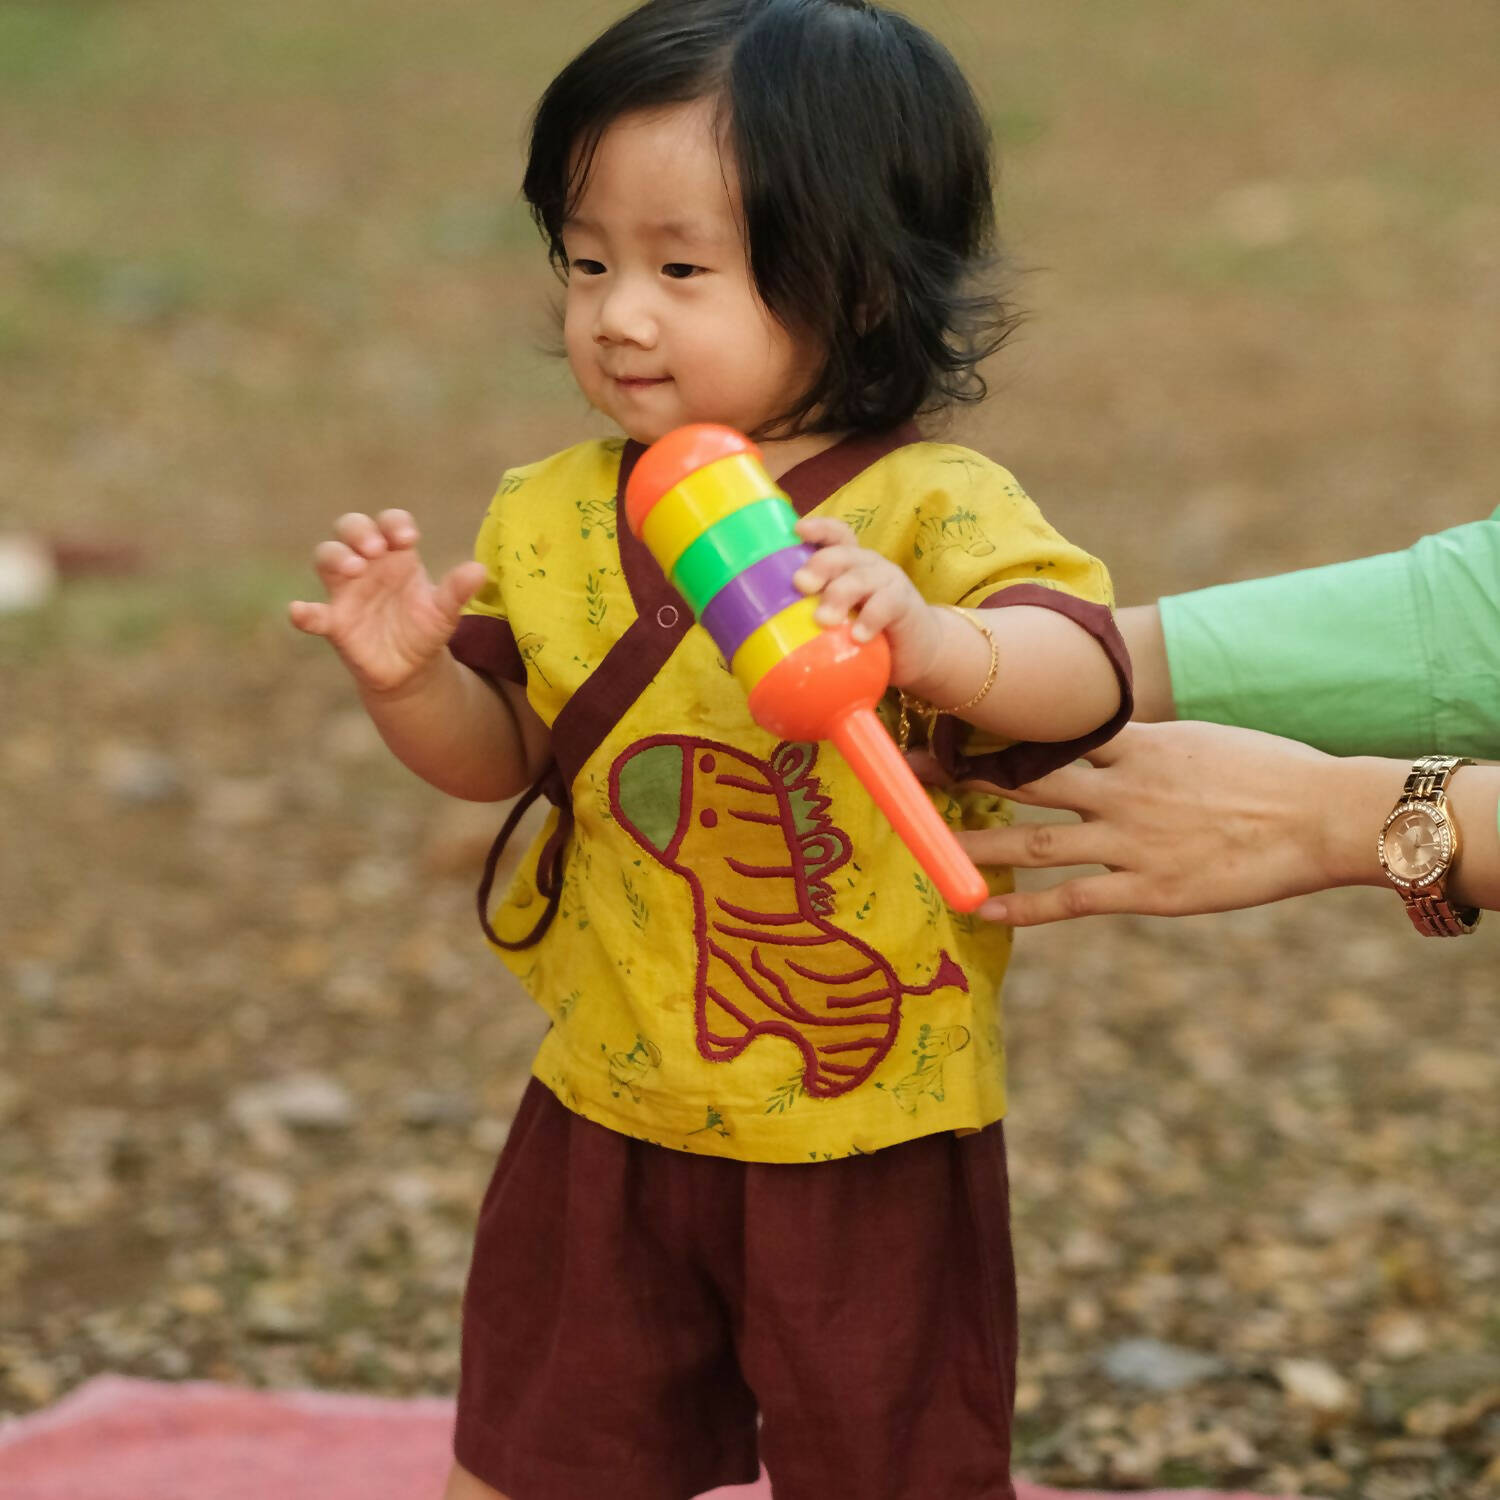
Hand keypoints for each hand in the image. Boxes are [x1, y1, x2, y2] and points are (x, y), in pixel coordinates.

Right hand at [288, 510, 488, 695]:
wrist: (410, 668)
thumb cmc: (425, 629)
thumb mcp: (445, 611)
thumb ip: (457, 591)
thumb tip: (479, 571)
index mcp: (397, 555)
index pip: (389, 524)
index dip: (394, 523)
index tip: (408, 538)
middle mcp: (367, 565)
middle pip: (350, 528)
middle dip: (359, 531)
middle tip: (376, 548)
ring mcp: (346, 591)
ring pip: (327, 558)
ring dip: (336, 557)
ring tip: (355, 568)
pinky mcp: (333, 622)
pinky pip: (312, 614)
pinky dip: (303, 612)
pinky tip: (300, 612)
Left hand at [793, 515, 944, 683]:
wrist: (915, 651)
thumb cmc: (864, 633)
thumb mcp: (835, 619)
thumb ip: (807, 617)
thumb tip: (755, 638)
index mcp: (847, 563)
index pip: (834, 535)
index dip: (818, 528)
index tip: (798, 530)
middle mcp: (867, 565)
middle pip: (842, 553)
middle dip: (820, 565)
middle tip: (801, 584)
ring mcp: (887, 582)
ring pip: (862, 577)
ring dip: (840, 595)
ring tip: (824, 620)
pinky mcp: (905, 605)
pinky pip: (887, 605)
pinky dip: (870, 619)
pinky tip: (858, 636)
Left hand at [951, 720, 1356, 923]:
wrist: (1324, 816)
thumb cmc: (1274, 772)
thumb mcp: (1201, 739)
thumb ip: (1148, 744)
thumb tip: (1115, 741)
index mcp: (1137, 745)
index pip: (1048, 732)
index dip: (995, 729)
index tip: (951, 720)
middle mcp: (1121, 788)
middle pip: (1022, 779)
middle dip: (962, 774)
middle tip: (911, 769)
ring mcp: (1130, 840)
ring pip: (1033, 840)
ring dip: (974, 842)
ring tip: (924, 843)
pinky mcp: (1147, 890)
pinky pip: (1070, 900)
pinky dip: (1022, 906)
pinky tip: (982, 908)